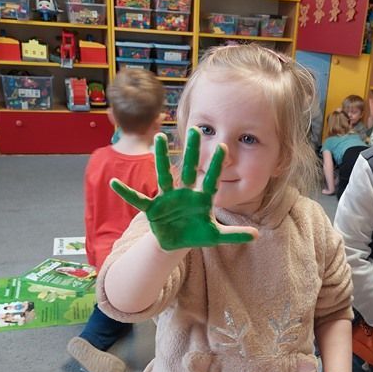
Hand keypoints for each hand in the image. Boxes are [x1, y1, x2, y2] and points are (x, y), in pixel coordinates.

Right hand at [111, 129, 256, 250]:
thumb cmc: (195, 234)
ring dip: (161, 158)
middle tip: (196, 130)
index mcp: (201, 198)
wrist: (175, 242)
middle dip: (193, 151)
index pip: (211, 178)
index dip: (217, 164)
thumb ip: (234, 234)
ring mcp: (167, 198)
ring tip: (159, 139)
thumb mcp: (215, 235)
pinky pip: (137, 199)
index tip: (224, 147)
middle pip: (189, 168)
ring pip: (164, 174)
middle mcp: (184, 192)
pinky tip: (114, 183)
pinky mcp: (152, 208)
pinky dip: (126, 193)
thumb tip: (257, 234)